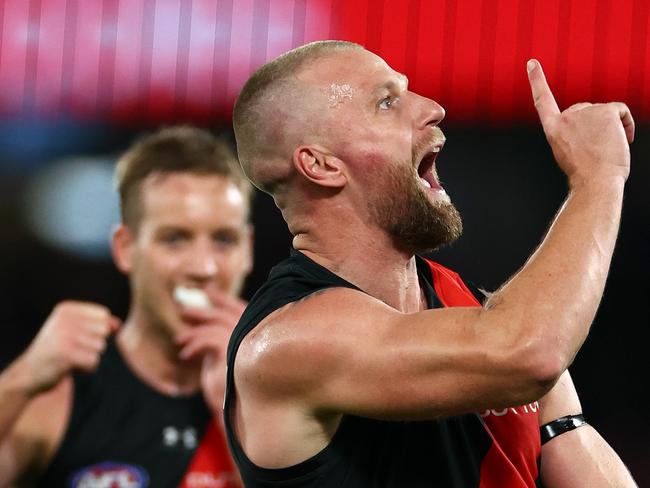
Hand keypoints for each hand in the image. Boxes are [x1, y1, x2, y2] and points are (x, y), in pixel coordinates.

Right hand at [18, 301, 119, 394]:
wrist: (27, 374)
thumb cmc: (56, 351)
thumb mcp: (75, 331)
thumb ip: (99, 324)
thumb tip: (118, 324)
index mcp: (66, 309)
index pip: (103, 314)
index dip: (96, 330)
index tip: (75, 337)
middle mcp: (64, 319)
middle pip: (104, 330)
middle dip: (94, 344)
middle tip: (72, 349)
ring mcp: (65, 336)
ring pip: (100, 347)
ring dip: (89, 357)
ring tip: (69, 358)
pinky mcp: (66, 354)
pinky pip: (94, 361)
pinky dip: (86, 368)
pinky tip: (69, 367)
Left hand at [175, 289, 245, 411]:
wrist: (241, 415)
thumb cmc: (234, 391)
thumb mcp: (226, 359)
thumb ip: (222, 340)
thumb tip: (205, 324)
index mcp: (258, 334)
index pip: (241, 309)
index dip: (224, 299)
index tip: (208, 292)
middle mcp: (257, 335)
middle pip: (228, 313)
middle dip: (204, 309)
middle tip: (183, 309)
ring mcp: (247, 342)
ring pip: (217, 323)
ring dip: (194, 330)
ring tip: (179, 339)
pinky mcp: (233, 352)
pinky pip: (208, 338)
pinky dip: (194, 345)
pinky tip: (185, 355)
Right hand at [527, 59, 633, 185]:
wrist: (595, 182)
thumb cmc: (585, 174)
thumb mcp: (570, 152)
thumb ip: (575, 133)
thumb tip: (597, 125)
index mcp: (553, 129)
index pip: (543, 100)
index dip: (537, 80)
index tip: (532, 63)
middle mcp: (566, 117)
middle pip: (585, 112)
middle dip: (594, 127)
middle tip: (596, 151)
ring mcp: (586, 112)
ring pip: (604, 114)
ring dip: (610, 130)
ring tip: (607, 150)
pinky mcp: (605, 111)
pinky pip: (620, 112)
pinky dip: (626, 125)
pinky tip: (624, 140)